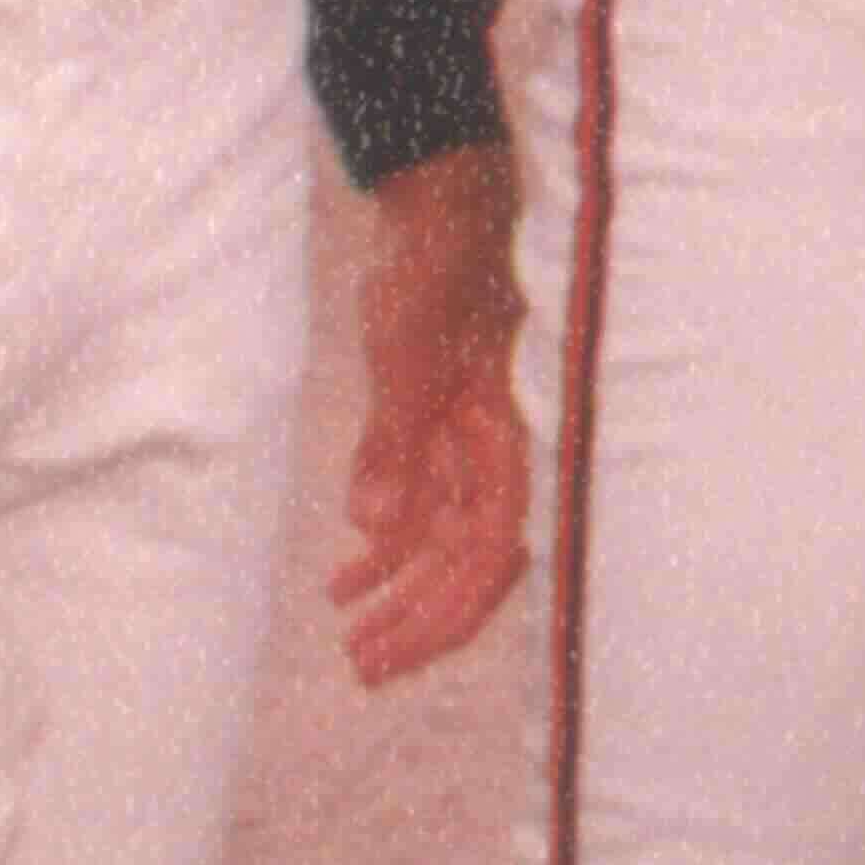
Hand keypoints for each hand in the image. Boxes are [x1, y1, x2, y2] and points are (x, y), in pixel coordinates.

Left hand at [331, 141, 532, 683]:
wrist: (440, 196)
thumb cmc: (438, 262)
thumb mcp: (406, 347)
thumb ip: (395, 439)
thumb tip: (376, 531)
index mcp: (512, 436)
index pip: (486, 555)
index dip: (440, 614)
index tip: (386, 655)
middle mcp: (504, 448)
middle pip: (473, 563)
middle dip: (420, 621)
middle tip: (363, 668)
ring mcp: (479, 436)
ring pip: (449, 538)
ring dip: (403, 588)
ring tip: (352, 634)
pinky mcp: (449, 420)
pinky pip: (429, 500)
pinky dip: (393, 538)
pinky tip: (354, 567)